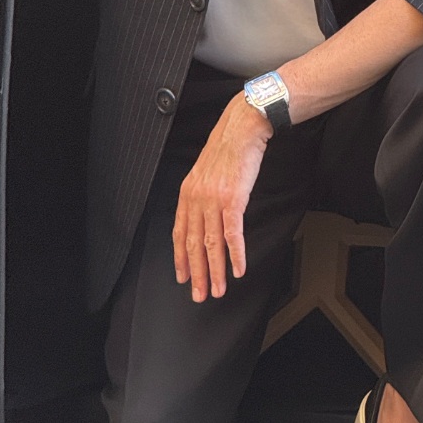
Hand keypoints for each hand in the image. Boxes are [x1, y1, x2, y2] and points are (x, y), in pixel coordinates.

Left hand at [172, 94, 270, 301]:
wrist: (243, 127)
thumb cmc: (228, 146)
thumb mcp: (205, 170)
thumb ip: (201, 193)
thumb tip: (204, 213)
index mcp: (187, 192)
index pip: (179, 233)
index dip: (180, 258)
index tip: (183, 276)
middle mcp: (197, 198)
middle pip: (193, 244)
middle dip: (197, 273)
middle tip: (199, 294)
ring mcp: (214, 199)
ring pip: (212, 244)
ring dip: (216, 270)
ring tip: (218, 289)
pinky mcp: (234, 199)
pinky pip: (233, 233)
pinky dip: (235, 254)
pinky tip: (238, 269)